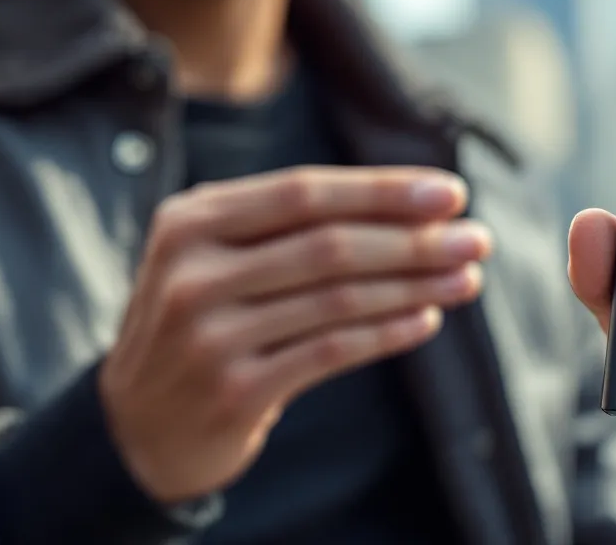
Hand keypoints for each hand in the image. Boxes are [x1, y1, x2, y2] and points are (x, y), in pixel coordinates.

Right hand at [100, 166, 489, 504]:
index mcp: (191, 221)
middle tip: (477, 239)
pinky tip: (427, 319)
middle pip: (328, 243)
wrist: (138, 425)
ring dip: (415, 285)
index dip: (382, 190)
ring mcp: (210, 334)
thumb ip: (289, 226)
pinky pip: (331, 351)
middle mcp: (193, 272)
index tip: (450, 192)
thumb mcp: (215, 256)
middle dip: (415, 239)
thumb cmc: (200, 321)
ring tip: (467, 278)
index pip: (305, 191)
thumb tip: (416, 205)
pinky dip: (387, 333)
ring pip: (338, 298)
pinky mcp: (234, 390)